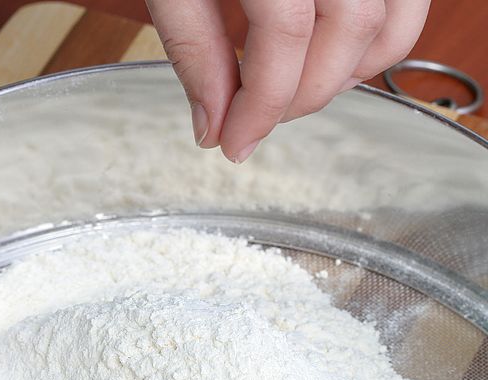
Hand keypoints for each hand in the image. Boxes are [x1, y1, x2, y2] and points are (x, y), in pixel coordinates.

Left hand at [147, 0, 429, 161]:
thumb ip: (195, 50)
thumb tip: (213, 126)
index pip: (286, 37)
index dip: (261, 105)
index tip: (233, 143)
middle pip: (346, 32)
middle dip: (298, 97)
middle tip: (254, 122)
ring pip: (390, 22)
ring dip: (343, 78)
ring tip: (289, 97)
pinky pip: (405, 2)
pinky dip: (373, 44)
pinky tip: (326, 61)